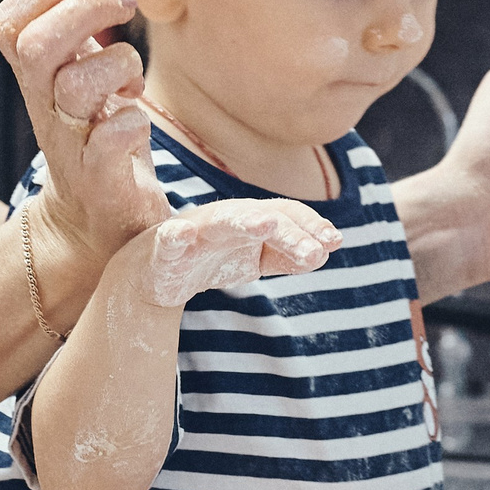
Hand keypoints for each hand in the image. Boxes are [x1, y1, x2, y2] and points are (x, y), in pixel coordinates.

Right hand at [0, 0, 170, 298]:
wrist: (97, 220)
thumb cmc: (95, 132)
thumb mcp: (80, 63)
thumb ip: (66, 9)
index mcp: (37, 77)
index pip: (10, 22)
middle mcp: (44, 106)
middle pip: (35, 46)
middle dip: (83, 9)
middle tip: (122, 2)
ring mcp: (70, 142)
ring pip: (75, 86)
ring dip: (116, 64)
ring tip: (132, 76)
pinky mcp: (101, 178)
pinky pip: (109, 140)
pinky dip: (130, 121)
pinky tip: (137, 118)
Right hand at [135, 199, 339, 307]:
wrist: (155, 275)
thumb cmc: (210, 260)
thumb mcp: (255, 261)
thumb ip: (288, 256)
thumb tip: (324, 252)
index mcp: (248, 219)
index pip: (285, 214)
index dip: (309, 224)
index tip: (334, 241)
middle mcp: (224, 218)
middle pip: (261, 215)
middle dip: (289, 232)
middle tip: (315, 251)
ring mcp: (194, 230)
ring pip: (221, 220)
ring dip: (244, 220)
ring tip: (264, 224)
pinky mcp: (164, 249)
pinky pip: (170, 240)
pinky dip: (175, 235)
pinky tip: (181, 234)